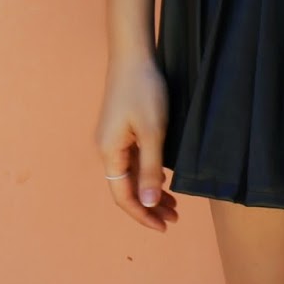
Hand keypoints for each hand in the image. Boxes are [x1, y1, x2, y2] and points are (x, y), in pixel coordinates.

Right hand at [94, 53, 179, 232]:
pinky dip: (149, 174)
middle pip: (127, 189)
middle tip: (175, 218)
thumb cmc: (144, 91)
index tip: (163, 227)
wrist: (133, 56)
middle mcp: (108, 150)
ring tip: (173, 206)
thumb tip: (148, 203)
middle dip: (149, 207)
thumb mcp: (153, 132)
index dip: (142, 215)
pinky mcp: (123, 130)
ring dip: (150, 192)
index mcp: (110, 153)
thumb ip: (150, 169)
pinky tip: (164, 180)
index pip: (123, 196)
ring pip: (132, 176)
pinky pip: (134, 161)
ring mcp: (114, 140)